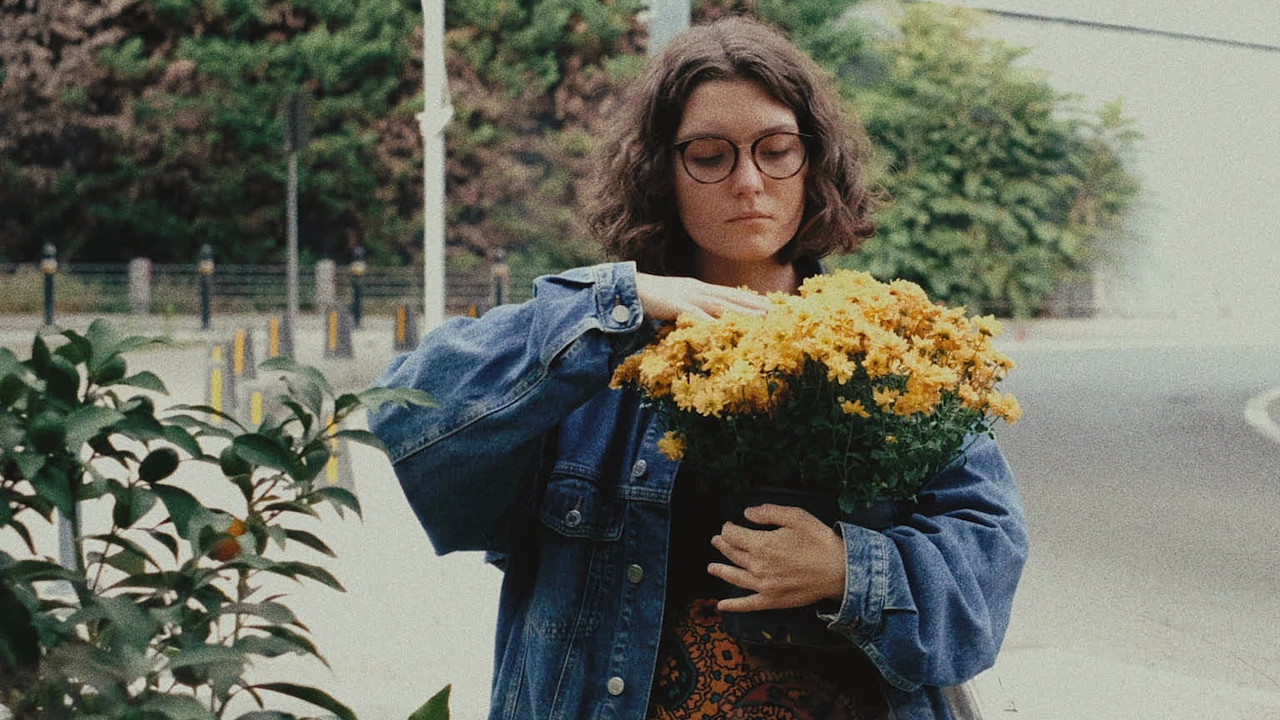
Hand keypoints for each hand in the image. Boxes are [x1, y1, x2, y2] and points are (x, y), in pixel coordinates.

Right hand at [635, 273, 771, 321]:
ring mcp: (687, 296)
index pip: (730, 293)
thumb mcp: (679, 302)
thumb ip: (693, 309)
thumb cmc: (653, 299)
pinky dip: (708, 321)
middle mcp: (698, 290)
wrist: (630, 288)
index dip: (750, 299)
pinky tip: (720, 328)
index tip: (770, 304)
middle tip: (775, 312)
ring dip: (740, 312)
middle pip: (731, 297)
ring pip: (719, 305)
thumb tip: (707, 321)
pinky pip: (694, 314)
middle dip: (753, 305)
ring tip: (759, 319)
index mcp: (699, 289)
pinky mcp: (674, 305)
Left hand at [709, 504, 846, 612]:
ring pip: (735, 576)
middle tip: (716, 541)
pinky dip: (733, 606)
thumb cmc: (819, 541)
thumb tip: (746, 513)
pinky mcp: (772, 600)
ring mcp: (763, 585)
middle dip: (722, 545)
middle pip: (733, 554)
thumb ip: (769, 512)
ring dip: (720, 570)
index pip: (734, 535)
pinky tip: (721, 606)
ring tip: (711, 567)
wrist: (839, 571)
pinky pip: (747, 604)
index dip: (728, 528)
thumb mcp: (796, 517)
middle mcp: (758, 566)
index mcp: (762, 544)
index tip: (729, 525)